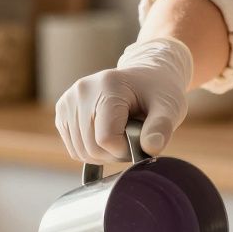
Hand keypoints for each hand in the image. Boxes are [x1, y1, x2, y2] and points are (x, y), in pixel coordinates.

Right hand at [55, 36, 192, 162]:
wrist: (145, 77)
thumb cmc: (158, 92)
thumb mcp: (170, 107)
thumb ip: (162, 127)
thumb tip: (150, 148)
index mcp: (108, 86)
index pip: (106, 139)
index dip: (126, 150)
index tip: (141, 140)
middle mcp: (82, 90)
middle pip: (91, 148)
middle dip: (115, 154)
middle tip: (133, 140)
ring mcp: (68, 100)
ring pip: (80, 152)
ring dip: (103, 155)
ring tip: (121, 136)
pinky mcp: (63, 110)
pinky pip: (74, 148)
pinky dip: (92, 151)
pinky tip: (106, 136)